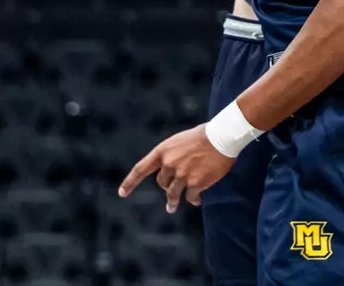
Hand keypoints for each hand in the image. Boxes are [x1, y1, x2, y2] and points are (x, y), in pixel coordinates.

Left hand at [118, 125, 235, 211]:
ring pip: (172, 194)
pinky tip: (197, 200)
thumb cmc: (202, 136)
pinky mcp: (195, 183)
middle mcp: (169, 164)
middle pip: (161, 183)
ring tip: (171, 207)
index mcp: (163, 151)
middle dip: (167, 185)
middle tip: (173, 189)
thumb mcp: (179, 142)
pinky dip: (193, 199)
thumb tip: (170, 173)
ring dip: (172, 202)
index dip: (130, 182)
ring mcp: (181, 175)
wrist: (221, 136)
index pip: (141, 169)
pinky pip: (190, 197)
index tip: (122, 193)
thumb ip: (171, 156)